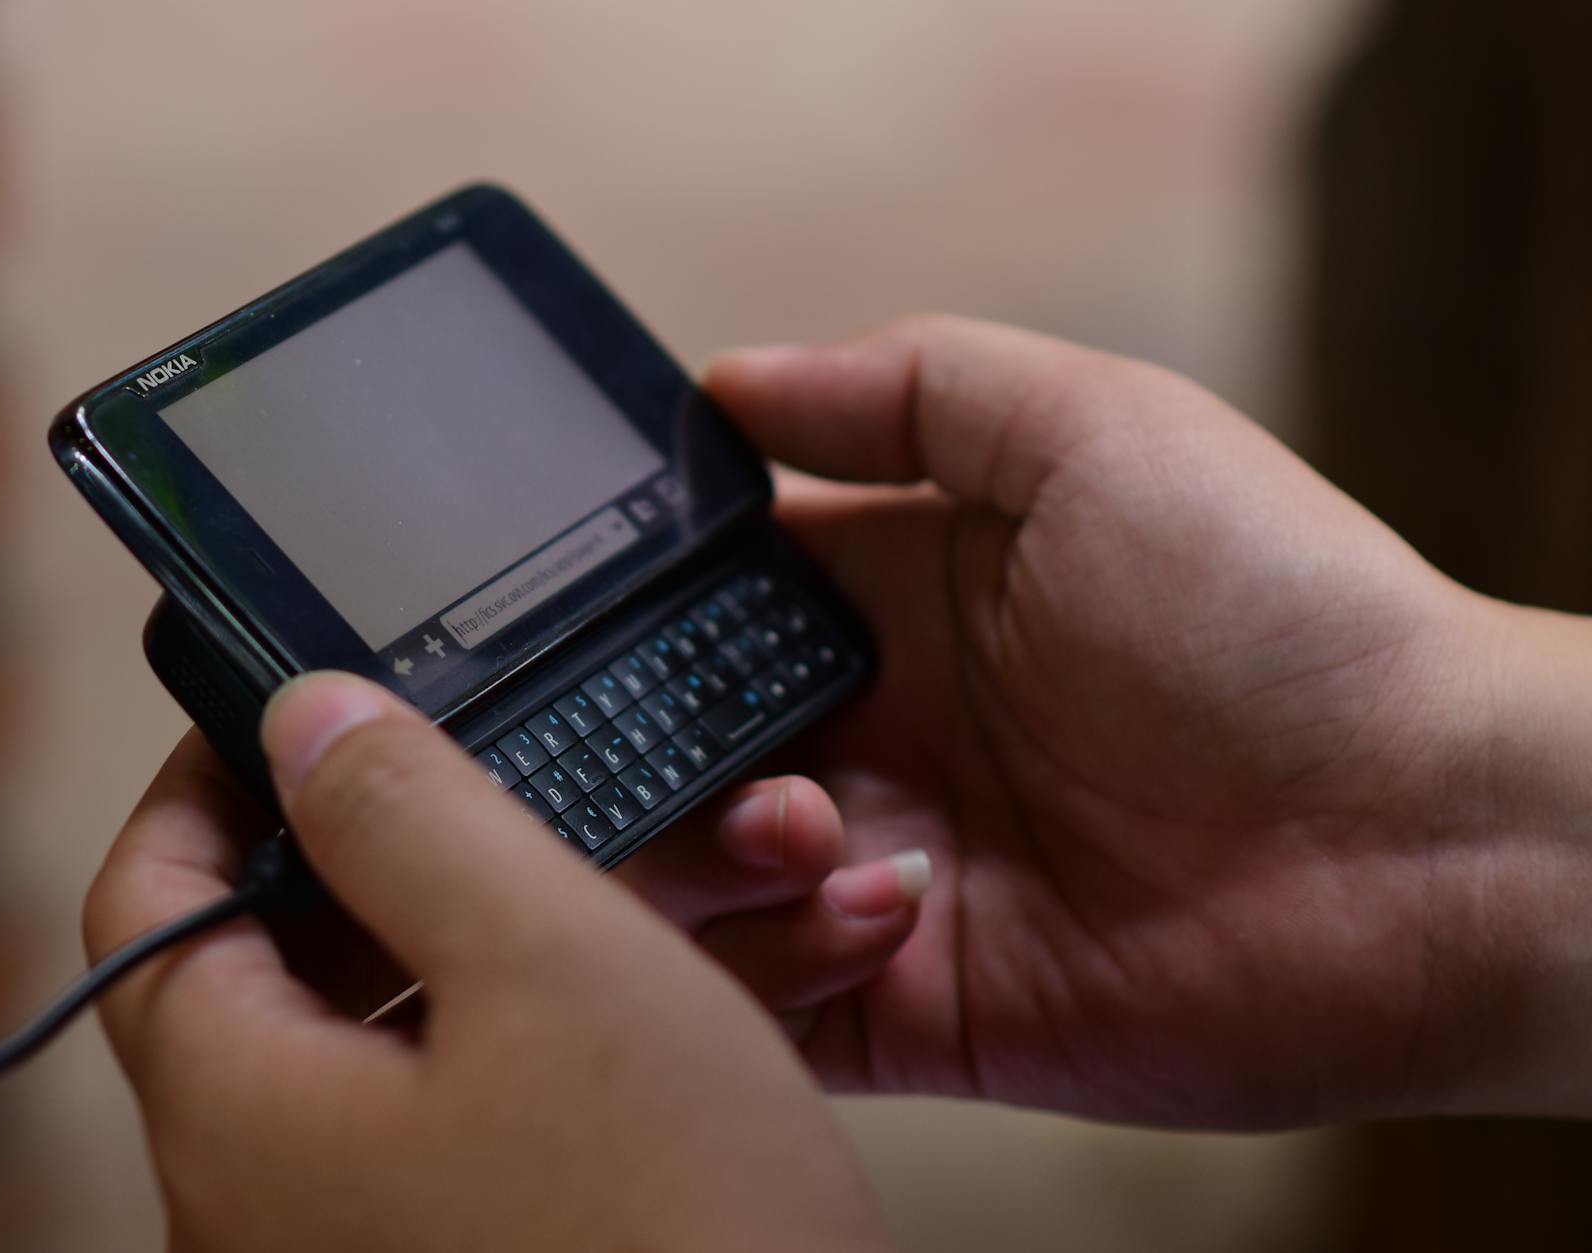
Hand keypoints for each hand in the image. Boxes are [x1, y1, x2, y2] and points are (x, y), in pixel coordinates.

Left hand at [83, 675, 892, 1252]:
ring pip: (421, 1027)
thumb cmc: (674, 1238)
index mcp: (245, 1113)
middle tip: (513, 779)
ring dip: (537, 930)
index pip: (149, 900)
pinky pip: (489, 1107)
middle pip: (294, 959)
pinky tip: (689, 987)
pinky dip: (572, 1028)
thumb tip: (303, 721)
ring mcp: (372, 1242)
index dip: (215, 779)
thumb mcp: (551, 965)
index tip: (302, 708)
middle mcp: (275, 1198)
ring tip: (665, 874)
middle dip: (423, 847)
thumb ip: (409, 819)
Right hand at [660, 316, 1591, 1127]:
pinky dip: (776, 963)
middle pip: (676, 754)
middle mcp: (883, 742)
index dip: (649, 613)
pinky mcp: (918, 1009)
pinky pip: (769, 1008)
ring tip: (816, 828)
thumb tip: (727, 381)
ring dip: (715, 859)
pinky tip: (893, 905)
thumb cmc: (1285, 614)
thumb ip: (908, 390)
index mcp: (903, 605)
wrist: (1425, 838)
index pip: (710, 609)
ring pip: (693, 889)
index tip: (610, 618)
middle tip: (744, 743)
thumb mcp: (1101, 433)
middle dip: (656, 751)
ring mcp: (892, 876)